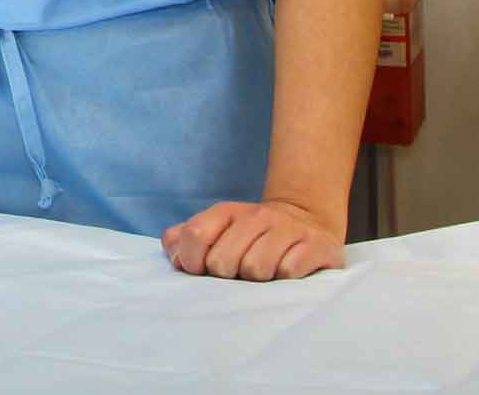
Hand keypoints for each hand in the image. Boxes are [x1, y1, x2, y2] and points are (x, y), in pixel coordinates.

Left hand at [161, 199, 345, 280]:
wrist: (306, 220)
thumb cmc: (251, 235)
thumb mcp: (216, 229)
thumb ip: (184, 239)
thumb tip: (176, 259)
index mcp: (226, 212)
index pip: (194, 235)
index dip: (192, 261)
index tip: (201, 271)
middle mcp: (257, 216)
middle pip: (223, 261)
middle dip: (227, 276)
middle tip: (239, 274)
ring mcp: (288, 229)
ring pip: (255, 270)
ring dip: (257, 281)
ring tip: (265, 274)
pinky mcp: (317, 246)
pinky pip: (288, 273)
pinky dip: (285, 279)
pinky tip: (288, 272)